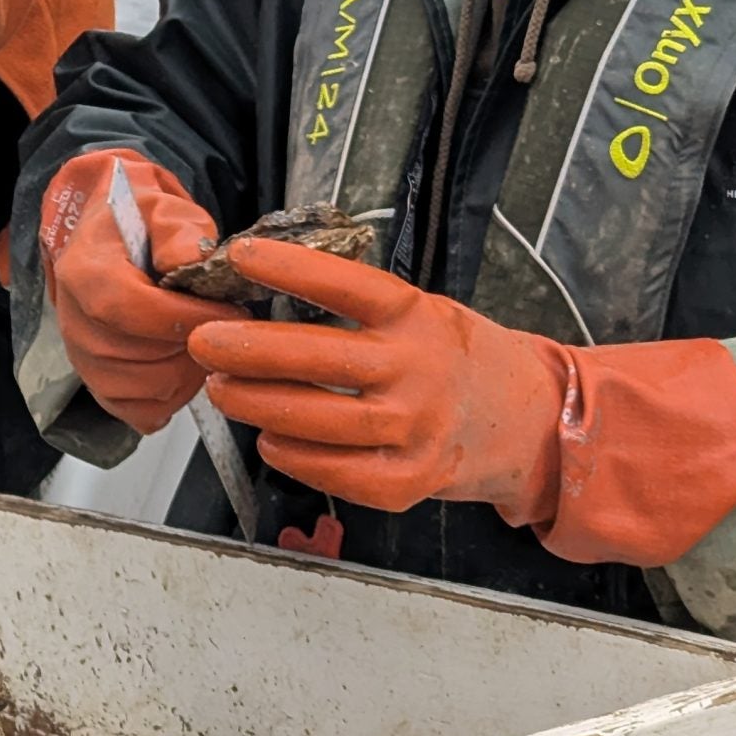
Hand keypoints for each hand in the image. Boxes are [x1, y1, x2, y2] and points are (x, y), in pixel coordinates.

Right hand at [40, 150, 245, 434]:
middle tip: (221, 324)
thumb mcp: (163, 209)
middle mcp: (74, 321)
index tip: (231, 310)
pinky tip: (184, 365)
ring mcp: (83, 358)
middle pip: (144, 357)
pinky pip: (141, 412)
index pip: (134, 311)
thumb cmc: (138, 225)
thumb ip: (179, 232)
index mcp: (84, 273)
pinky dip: (172, 396)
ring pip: (149, 388)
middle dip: (196, 343)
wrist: (108, 239)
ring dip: (189, 370)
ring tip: (202, 340)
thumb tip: (189, 263)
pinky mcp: (98, 385)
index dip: (192, 317)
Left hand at [190, 238, 565, 520]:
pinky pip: (343, 474)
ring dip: (259, 406)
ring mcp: (418, 428)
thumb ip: (357, 307)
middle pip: (319, 357)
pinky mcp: (415, 478)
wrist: (531, 421)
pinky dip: (298, 460)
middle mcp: (418, 370)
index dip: (290, 269)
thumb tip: (264, 286)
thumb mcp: (420, 313)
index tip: (239, 257)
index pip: (347, 286)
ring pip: (321, 420)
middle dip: (248, 350)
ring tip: (223, 391)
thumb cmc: (456, 359)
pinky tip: (271, 442)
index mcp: (416, 316)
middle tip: (204, 343)